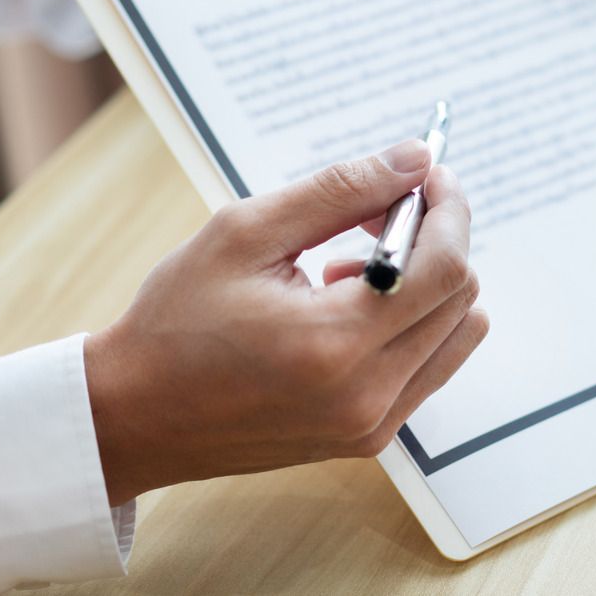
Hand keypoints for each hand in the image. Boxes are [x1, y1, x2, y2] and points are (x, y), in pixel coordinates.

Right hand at [83, 141, 487, 505]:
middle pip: (462, 298)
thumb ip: (340, 190)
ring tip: (350, 269)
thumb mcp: (245, 232)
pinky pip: (430, 365)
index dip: (448, 209)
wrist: (133, 417)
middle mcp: (367, 395)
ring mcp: (372, 424)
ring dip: (426, 283)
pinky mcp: (368, 437)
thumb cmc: (175, 321)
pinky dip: (412, 323)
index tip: (428, 174)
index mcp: (335, 344)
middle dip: (436, 238)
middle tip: (378, 211)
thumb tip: (416, 158)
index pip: (445, 268)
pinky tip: (348, 308)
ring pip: (457, 332)